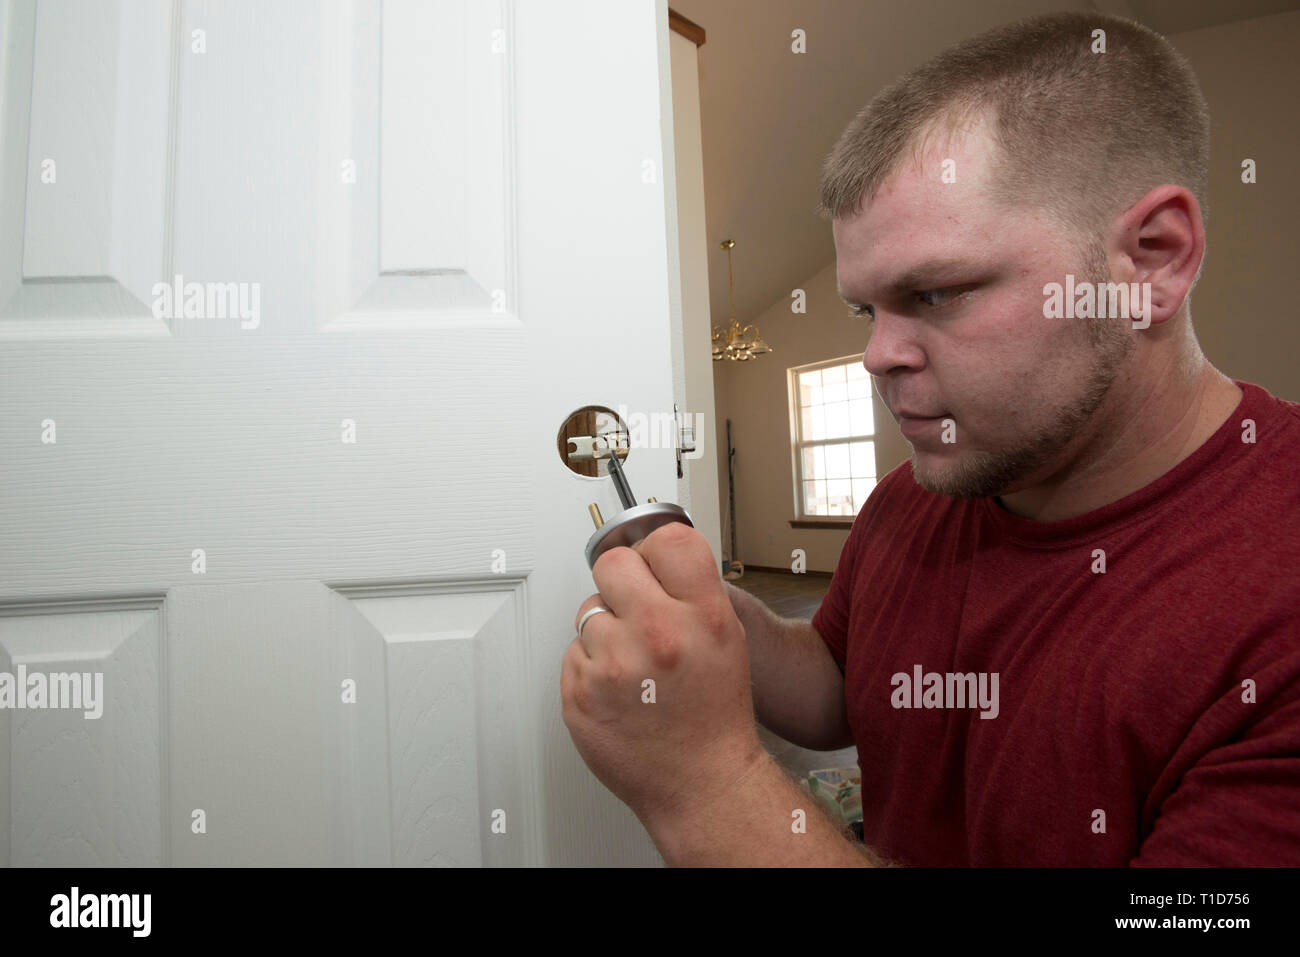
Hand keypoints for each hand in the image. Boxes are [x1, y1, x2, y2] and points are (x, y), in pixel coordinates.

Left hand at [560, 521, 766, 832]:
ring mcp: (613, 665)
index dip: (654, 550)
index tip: (651, 563)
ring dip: (605, 630)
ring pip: (589, 610)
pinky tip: (618, 690)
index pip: (666, 540)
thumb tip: (651, 553)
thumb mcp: (727, 638)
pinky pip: (573, 652)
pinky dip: (590, 666)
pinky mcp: (580, 693)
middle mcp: (658, 634)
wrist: (702, 783)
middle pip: (612, 564)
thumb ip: (692, 590)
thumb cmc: (714, 715)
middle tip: (635, 609)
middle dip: (621, 582)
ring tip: (634, 665)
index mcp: (703, 616)